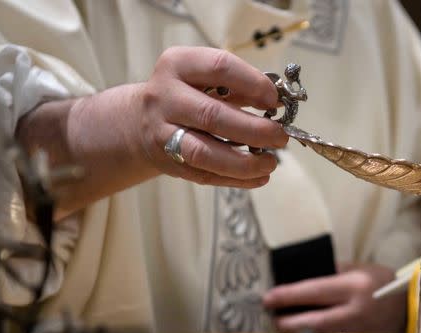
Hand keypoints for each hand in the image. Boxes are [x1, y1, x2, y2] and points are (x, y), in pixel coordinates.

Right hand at [130, 46, 287, 186]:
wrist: (140, 120)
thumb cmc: (187, 94)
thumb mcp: (205, 78)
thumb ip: (238, 86)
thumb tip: (277, 101)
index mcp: (178, 64)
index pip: (219, 67)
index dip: (252, 83)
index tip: (275, 99)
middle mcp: (164, 97)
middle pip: (212, 115)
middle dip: (254, 129)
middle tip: (280, 137)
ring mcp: (162, 133)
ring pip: (204, 153)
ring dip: (244, 162)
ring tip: (271, 163)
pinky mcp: (168, 162)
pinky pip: (204, 175)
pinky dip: (236, 179)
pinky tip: (259, 177)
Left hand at [262, 264, 406, 332]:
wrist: (413, 308)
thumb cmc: (382, 283)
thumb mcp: (360, 269)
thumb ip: (331, 271)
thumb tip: (298, 277)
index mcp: (355, 287)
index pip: (315, 291)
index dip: (288, 296)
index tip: (267, 299)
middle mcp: (355, 312)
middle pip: (312, 321)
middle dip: (287, 322)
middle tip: (270, 319)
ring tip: (280, 328)